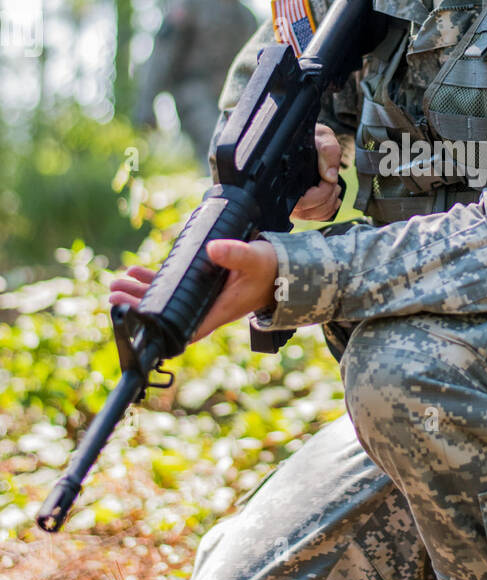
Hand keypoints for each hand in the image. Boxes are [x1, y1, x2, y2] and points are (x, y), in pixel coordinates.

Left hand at [108, 239, 278, 341]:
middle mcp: (204, 310)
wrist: (279, 270)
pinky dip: (152, 282)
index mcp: (217, 311)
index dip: (157, 329)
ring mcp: (199, 300)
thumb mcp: (254, 259)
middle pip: (164, 316)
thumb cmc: (268, 268)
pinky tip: (135, 272)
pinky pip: (170, 289)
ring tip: (115, 284)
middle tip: (114, 295)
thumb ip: (235, 254)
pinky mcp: (198, 288)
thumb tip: (213, 249)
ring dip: (139, 294)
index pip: (182, 329)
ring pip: (163, 302)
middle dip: (137, 307)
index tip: (135, 321)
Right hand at [291, 123, 342, 220]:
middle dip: (327, 197)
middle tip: (331, 179)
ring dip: (328, 202)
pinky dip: (327, 208)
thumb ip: (327, 150)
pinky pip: (314, 216)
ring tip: (331, 185)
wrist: (302, 136)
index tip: (327, 178)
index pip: (301, 202)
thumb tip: (330, 175)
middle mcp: (283, 193)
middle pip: (308, 212)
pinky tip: (330, 194)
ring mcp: (289, 202)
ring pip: (311, 215)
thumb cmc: (307, 136)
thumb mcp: (320, 134)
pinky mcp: (297, 206)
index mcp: (283, 177)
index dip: (320, 193)